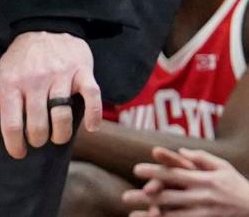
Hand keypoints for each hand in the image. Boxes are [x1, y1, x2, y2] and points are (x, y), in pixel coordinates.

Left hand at [0, 31, 100, 158]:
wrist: (43, 29)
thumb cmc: (18, 65)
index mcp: (10, 84)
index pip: (11, 125)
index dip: (15, 146)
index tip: (19, 152)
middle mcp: (34, 80)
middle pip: (38, 125)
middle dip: (39, 140)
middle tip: (38, 138)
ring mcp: (59, 75)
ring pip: (62, 116)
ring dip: (61, 134)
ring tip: (57, 135)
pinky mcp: (82, 72)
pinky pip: (92, 97)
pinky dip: (94, 116)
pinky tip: (90, 127)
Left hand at [123, 147, 248, 216]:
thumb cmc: (237, 185)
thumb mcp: (222, 167)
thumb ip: (200, 158)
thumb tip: (179, 150)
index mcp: (204, 179)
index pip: (174, 174)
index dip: (155, 172)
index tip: (135, 170)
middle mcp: (202, 196)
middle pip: (169, 196)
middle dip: (146, 197)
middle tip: (124, 197)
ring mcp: (204, 212)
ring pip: (174, 215)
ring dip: (152, 215)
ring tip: (133, 215)